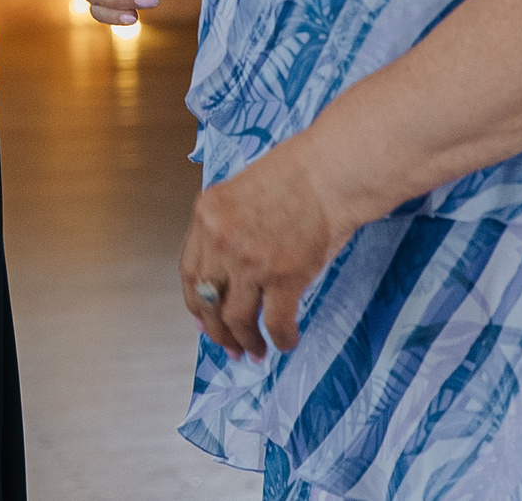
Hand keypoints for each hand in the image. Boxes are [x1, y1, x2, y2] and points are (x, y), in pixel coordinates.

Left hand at [177, 137, 351, 362]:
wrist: (331, 171)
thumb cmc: (297, 172)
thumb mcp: (242, 190)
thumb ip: (228, 226)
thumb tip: (227, 267)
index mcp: (207, 215)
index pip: (189, 272)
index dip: (196, 302)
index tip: (203, 319)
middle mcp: (221, 240)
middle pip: (208, 300)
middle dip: (217, 330)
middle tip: (228, 345)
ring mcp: (250, 261)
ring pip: (236, 318)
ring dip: (245, 340)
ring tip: (255, 351)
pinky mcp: (284, 277)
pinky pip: (274, 322)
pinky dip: (280, 339)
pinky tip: (286, 342)